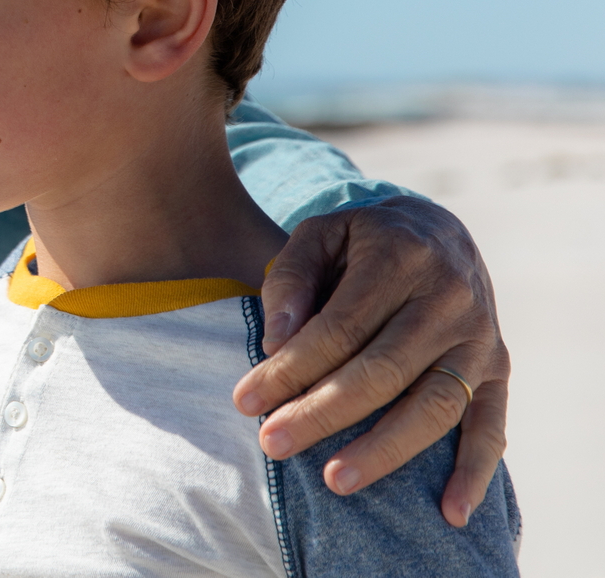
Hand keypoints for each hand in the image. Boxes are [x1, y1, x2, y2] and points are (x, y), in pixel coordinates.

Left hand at [233, 196, 507, 525]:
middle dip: (321, 414)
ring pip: (433, 406)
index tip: (244, 401)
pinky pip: (491, 427)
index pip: (339, 328)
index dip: (290, 368)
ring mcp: (479, 338)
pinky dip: (474, 472)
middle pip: (380, 372)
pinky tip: (449, 511)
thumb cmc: (362, 241)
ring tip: (333, 481)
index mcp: (400, 259)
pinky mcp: (499, 370)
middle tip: (271, 444)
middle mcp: (448, 299)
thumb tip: (276, 341)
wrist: (439, 232)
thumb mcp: (320, 233)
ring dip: (383, 450)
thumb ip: (292, 277)